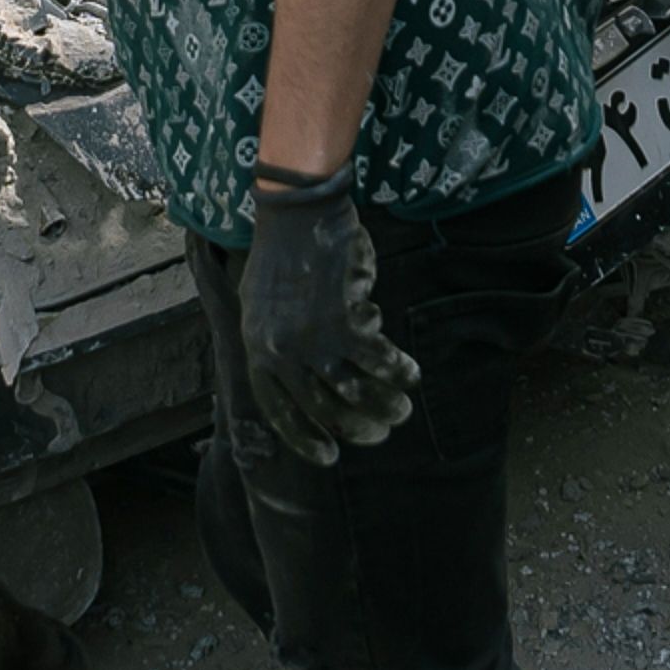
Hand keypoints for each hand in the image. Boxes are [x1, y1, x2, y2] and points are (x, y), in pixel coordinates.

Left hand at [237, 175, 420, 464]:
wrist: (295, 213)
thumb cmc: (279, 253)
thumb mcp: (259, 305)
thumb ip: (275, 343)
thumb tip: (308, 376)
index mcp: (258, 352)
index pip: (279, 413)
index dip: (304, 439)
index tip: (329, 457)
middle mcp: (282, 355)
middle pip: (322, 410)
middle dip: (356, 429)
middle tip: (379, 433)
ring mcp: (313, 340)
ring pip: (355, 392)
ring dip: (384, 406)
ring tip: (401, 410)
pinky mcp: (344, 320)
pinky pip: (378, 358)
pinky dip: (398, 371)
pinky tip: (411, 375)